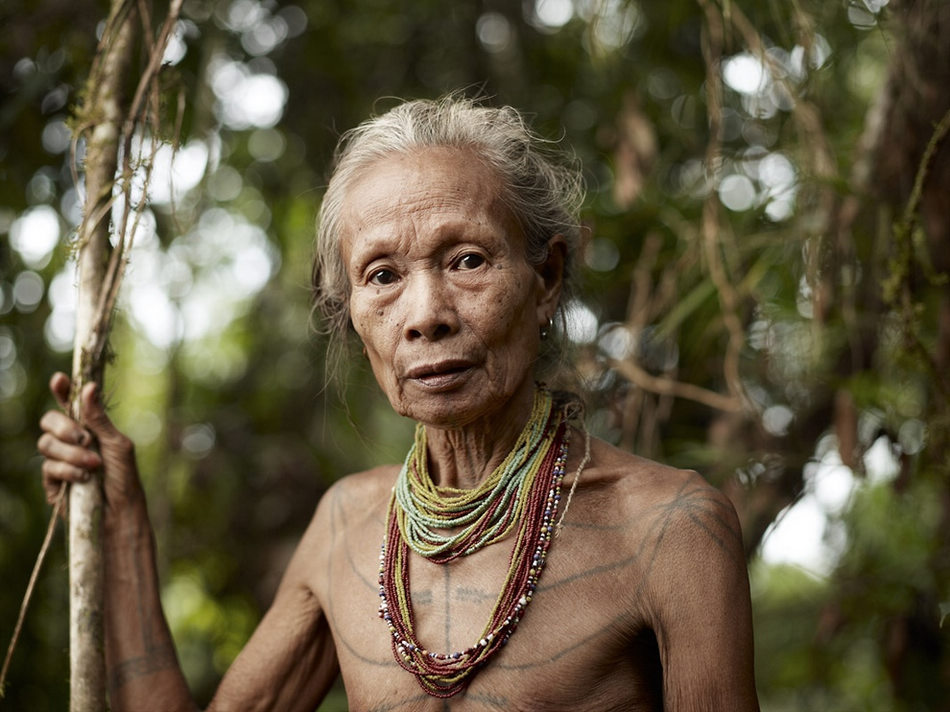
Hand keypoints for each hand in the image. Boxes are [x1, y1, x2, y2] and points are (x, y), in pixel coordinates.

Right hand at [37, 372, 142, 514]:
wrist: (121, 511)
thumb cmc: (124, 476)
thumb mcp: (117, 444)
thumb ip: (99, 419)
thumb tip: (88, 387)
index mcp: (88, 428)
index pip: (69, 404)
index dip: (61, 390)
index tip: (59, 379)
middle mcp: (70, 441)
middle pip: (49, 421)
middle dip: (64, 427)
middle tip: (85, 438)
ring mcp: (59, 460)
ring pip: (46, 444)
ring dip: (72, 453)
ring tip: (94, 465)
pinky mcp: (52, 481)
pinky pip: (48, 467)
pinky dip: (68, 471)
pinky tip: (84, 479)